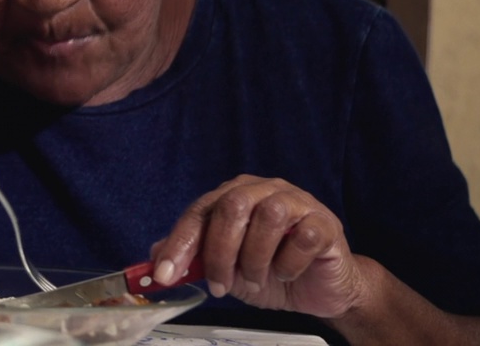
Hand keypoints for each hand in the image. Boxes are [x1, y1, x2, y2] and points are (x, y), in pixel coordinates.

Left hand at [151, 175, 368, 317]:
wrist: (318, 288)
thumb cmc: (269, 270)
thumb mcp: (224, 268)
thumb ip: (192, 258)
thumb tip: (154, 254)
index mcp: (233, 195)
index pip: (199, 211)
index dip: (179, 243)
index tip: (164, 274)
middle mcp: (263, 191)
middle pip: (232, 206)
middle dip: (219, 252)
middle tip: (219, 285)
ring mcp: (297, 202)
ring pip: (269, 216)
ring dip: (255, 258)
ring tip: (254, 281)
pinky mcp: (325, 223)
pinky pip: (304, 237)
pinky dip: (289, 262)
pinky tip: (285, 273)